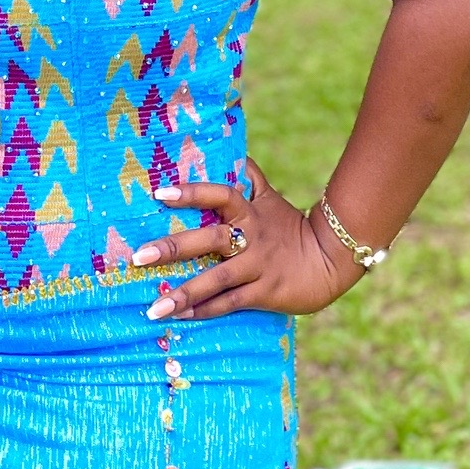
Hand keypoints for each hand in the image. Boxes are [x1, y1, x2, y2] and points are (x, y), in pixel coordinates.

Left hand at [131, 161, 361, 321]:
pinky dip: (206, 310)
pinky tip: (182, 317)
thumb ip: (250, 177)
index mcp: (249, 212)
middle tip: (139, 256)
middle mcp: (251, 238)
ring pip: (217, 279)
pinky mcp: (265, 292)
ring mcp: (258, 266)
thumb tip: (233, 151)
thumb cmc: (291, 227)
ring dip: (184, 292)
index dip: (192, 193)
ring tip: (154, 307)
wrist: (330, 259)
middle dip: (173, 248)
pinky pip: (231, 303)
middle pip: (209, 239)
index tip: (160, 193)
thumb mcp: (271, 199)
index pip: (220, 195)